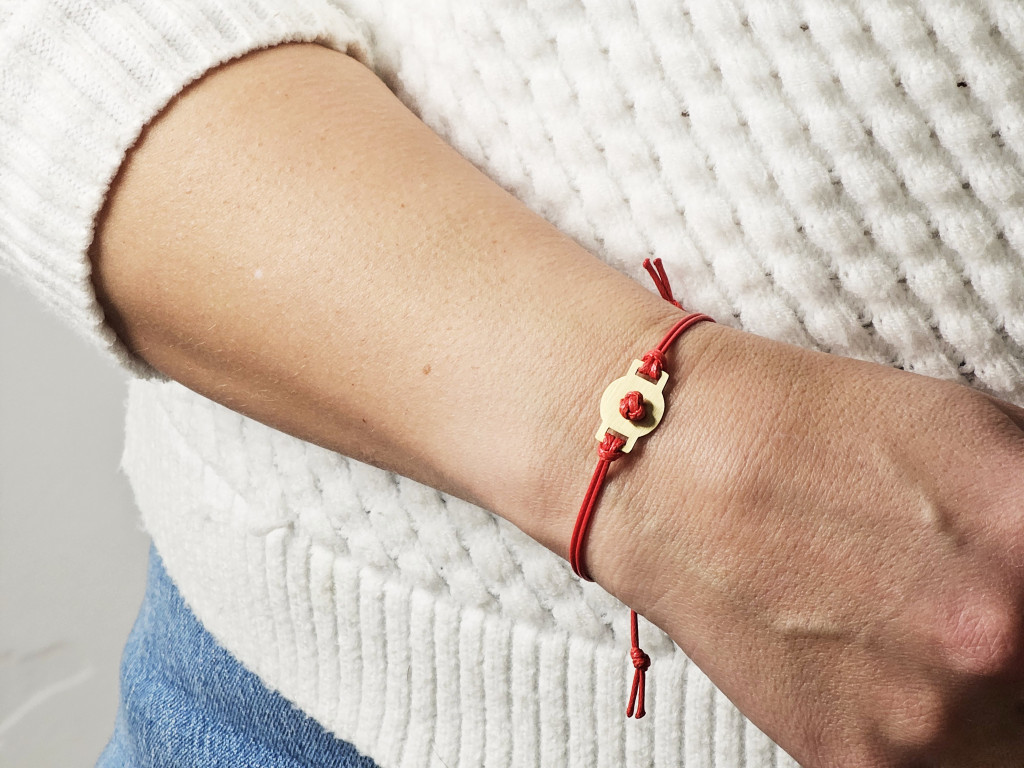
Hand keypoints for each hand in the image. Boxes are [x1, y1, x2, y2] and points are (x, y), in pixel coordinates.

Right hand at [588, 323, 1023, 766]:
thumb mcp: (976, 430)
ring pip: (1010, 738)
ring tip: (915, 629)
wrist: (672, 468)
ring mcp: (921, 719)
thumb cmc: (809, 430)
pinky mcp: (855, 763)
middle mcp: (992, 645)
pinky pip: (937, 764)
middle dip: (1018, 648)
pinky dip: (923, 725)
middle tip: (970, 611)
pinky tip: (875, 659)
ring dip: (988, 700)